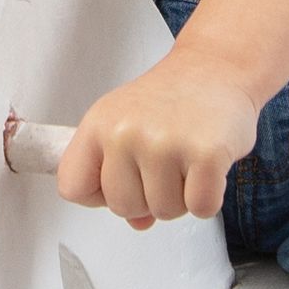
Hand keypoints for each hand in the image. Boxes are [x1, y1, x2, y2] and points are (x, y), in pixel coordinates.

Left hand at [61, 54, 259, 229]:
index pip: (72, 187)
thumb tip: (138, 222)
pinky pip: (200, 207)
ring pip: (164, 211)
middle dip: (149, 198)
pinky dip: (209, 198)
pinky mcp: (205, 154)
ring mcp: (164, 143)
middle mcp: (125, 132)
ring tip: (188, 158)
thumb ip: (121, 176)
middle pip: (123, 207)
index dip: (100, 196)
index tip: (124, 179)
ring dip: (182, 197)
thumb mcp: (129, 126)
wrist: (217, 67)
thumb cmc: (172, 99)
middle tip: (167, 164)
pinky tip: (209, 167)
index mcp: (98, 124)